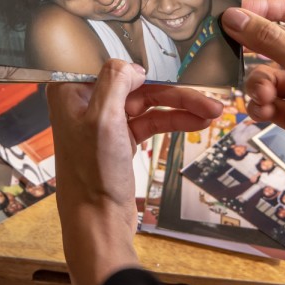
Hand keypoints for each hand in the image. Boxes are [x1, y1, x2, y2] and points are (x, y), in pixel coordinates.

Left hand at [46, 59, 222, 284]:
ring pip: (149, 103)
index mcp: (71, 91)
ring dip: (181, 106)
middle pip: (137, 84)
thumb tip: (135, 66)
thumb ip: (115, 83)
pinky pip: (151, 122)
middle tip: (208, 97)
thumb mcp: (102, 119)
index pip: (114, 63)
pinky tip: (197, 122)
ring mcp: (105, 121)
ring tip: (212, 111)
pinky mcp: (120, 139)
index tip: (177, 65)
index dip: (146, 64)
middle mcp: (86, 102)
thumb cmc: (92, 175)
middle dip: (175, 91)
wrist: (97, 221)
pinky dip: (174, 121)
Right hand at [221, 0, 284, 196]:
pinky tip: (266, 112)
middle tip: (232, 48)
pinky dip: (262, 106)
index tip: (240, 13)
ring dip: (259, 86)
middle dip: (255, 53)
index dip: (268, 8)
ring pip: (266, 77)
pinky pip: (267, 103)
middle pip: (274, 45)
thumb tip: (236, 18)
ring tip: (265, 97)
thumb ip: (270, 40)